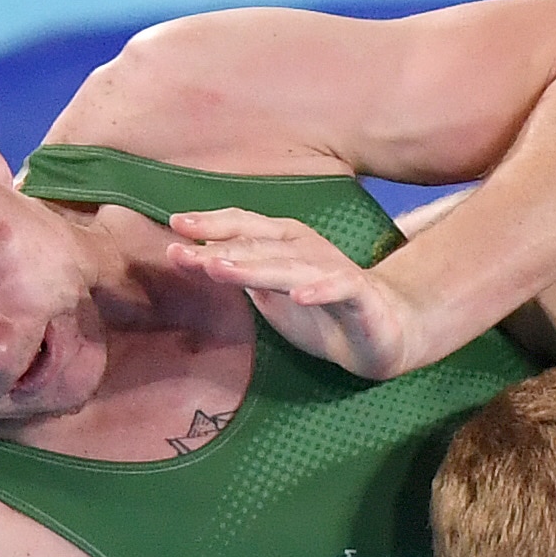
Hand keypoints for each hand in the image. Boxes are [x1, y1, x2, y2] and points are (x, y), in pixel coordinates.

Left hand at [165, 211, 423, 380]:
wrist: (381, 332)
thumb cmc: (319, 309)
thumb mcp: (268, 292)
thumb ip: (235, 273)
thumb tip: (188, 255)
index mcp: (285, 242)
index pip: (244, 227)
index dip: (211, 224)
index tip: (174, 225)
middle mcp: (307, 249)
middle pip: (259, 245)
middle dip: (221, 248)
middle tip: (184, 253)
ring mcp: (333, 270)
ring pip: (290, 266)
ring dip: (255, 267)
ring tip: (220, 269)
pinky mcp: (359, 296)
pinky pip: (339, 289)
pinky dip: (320, 290)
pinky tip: (300, 297)